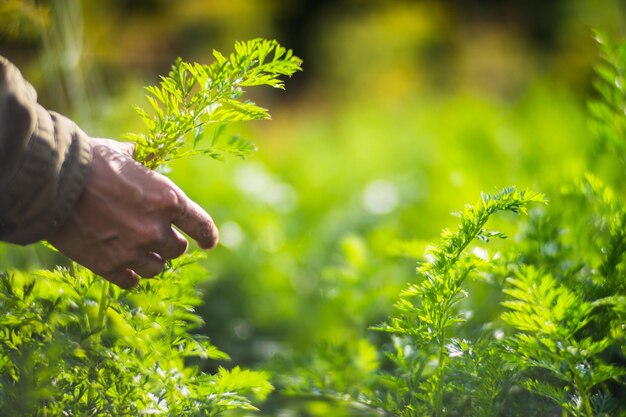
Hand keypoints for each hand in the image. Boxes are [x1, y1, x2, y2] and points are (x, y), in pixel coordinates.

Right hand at [48, 138, 218, 288]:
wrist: (52, 181)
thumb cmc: (91, 161)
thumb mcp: (126, 156)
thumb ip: (143, 166)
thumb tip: (144, 161)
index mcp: (168, 201)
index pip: (201, 226)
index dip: (208, 236)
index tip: (209, 243)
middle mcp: (156, 230)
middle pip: (177, 249)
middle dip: (169, 242)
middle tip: (155, 234)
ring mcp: (133, 251)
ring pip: (157, 268)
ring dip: (152, 259)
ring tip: (139, 249)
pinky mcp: (109, 266)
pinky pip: (132, 281)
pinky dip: (131, 274)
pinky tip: (126, 266)